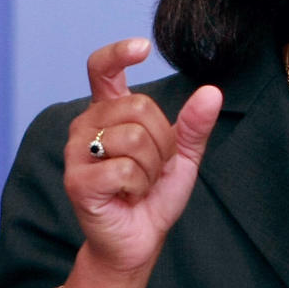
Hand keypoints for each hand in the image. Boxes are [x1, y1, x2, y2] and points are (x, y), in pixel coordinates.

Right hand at [63, 38, 222, 274]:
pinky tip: (129, 196)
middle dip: (162, 139)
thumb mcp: (183, 153)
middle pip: (139, 105)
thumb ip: (195, 123)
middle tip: (154, 166)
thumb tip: (212, 92)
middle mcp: (86, 125)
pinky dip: (140, 185)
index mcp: (109, 112)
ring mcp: (77, 153)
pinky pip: (124, 168)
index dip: (119, 52)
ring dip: (152, 166)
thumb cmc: (156, 192)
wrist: (139, 240)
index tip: (143, 48)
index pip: (102, 68)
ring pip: (133, 137)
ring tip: (141, 182)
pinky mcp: (77, 181)